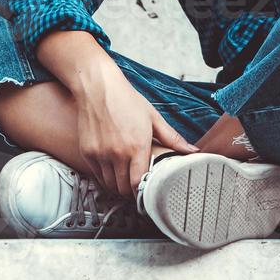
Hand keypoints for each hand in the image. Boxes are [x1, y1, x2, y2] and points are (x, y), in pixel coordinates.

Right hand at [72, 65, 197, 197]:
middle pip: (124, 188)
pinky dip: (104, 177)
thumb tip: (192, 151)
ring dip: (118, 185)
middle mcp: (117, 154)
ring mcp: (100, 154)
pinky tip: (112, 169)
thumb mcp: (153, 117)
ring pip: (110, 184)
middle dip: (132, 190)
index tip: (147, 192)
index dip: (143, 193)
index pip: (139, 185)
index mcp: (137, 147)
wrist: (98, 86)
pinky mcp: (87, 152)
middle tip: (137, 186)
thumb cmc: (126, 100)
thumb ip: (172, 138)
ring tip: (125, 177)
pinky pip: (97, 175)